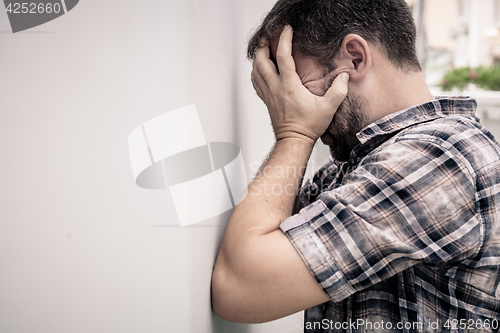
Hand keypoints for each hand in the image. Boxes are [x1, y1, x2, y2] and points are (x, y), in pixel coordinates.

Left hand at [251, 26, 348, 142]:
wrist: (294, 141)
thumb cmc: (308, 126)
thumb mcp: (328, 108)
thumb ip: (338, 91)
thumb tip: (344, 77)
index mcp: (289, 86)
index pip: (283, 57)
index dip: (284, 40)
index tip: (286, 30)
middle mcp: (275, 88)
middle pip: (261, 61)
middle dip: (263, 46)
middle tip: (269, 36)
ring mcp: (269, 95)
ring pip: (255, 71)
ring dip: (258, 58)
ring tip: (263, 49)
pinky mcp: (266, 101)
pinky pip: (256, 82)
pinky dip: (256, 72)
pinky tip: (260, 69)